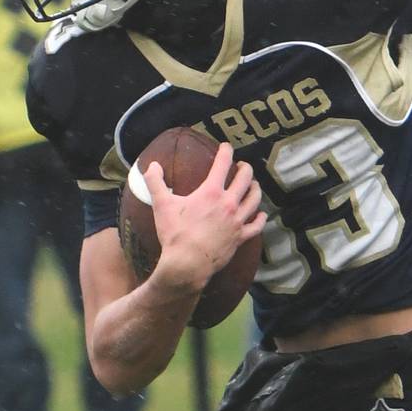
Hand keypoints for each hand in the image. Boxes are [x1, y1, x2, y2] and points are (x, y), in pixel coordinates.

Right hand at [146, 143, 265, 292]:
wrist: (187, 264)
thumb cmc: (174, 234)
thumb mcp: (161, 205)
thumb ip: (155, 182)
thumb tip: (152, 164)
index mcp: (211, 192)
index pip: (222, 164)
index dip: (226, 152)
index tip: (226, 146)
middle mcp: (228, 204)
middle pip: (245, 179)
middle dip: (245, 168)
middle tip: (243, 166)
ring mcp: (237, 221)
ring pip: (254, 200)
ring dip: (255, 189)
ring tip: (253, 184)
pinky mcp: (240, 238)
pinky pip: (256, 226)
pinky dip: (260, 218)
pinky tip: (260, 214)